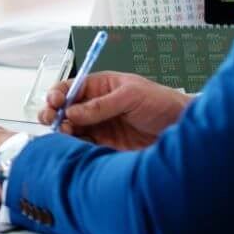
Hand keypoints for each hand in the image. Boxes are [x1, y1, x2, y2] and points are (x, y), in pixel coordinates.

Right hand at [39, 71, 187, 149]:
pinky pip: (84, 145)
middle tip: (52, 119)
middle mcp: (96, 106)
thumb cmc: (162, 103)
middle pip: (65, 109)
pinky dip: (75, 146)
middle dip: (54, 112)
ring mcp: (100, 126)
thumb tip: (72, 111)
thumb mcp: (131, 96)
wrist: (181, 129)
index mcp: (101, 86)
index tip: (55, 102)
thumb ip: (101, 104)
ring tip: (66, 132)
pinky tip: (75, 145)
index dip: (58, 93)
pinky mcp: (105, 144)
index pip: (71, 87)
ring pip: (71, 128)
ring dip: (63, 130)